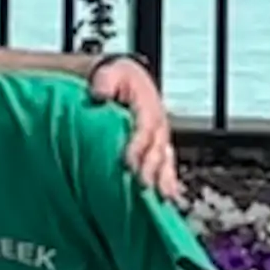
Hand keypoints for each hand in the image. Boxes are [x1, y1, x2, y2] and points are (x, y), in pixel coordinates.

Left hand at [92, 56, 184, 202]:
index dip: (138, 146)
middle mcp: (158, 122)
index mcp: (147, 104)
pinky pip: (167, 164)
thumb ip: (105, 82)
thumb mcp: (110, 73)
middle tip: (143, 185)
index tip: (128, 163)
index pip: (144, 127)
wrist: (125, 78)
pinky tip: (169, 196)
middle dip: (151, 168)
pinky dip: (169, 180)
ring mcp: (160, 135)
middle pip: (157, 147)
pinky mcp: (158, 146)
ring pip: (165, 158)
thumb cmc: (116, 77)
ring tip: (163, 196)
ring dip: (164, 178)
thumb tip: (100, 93)